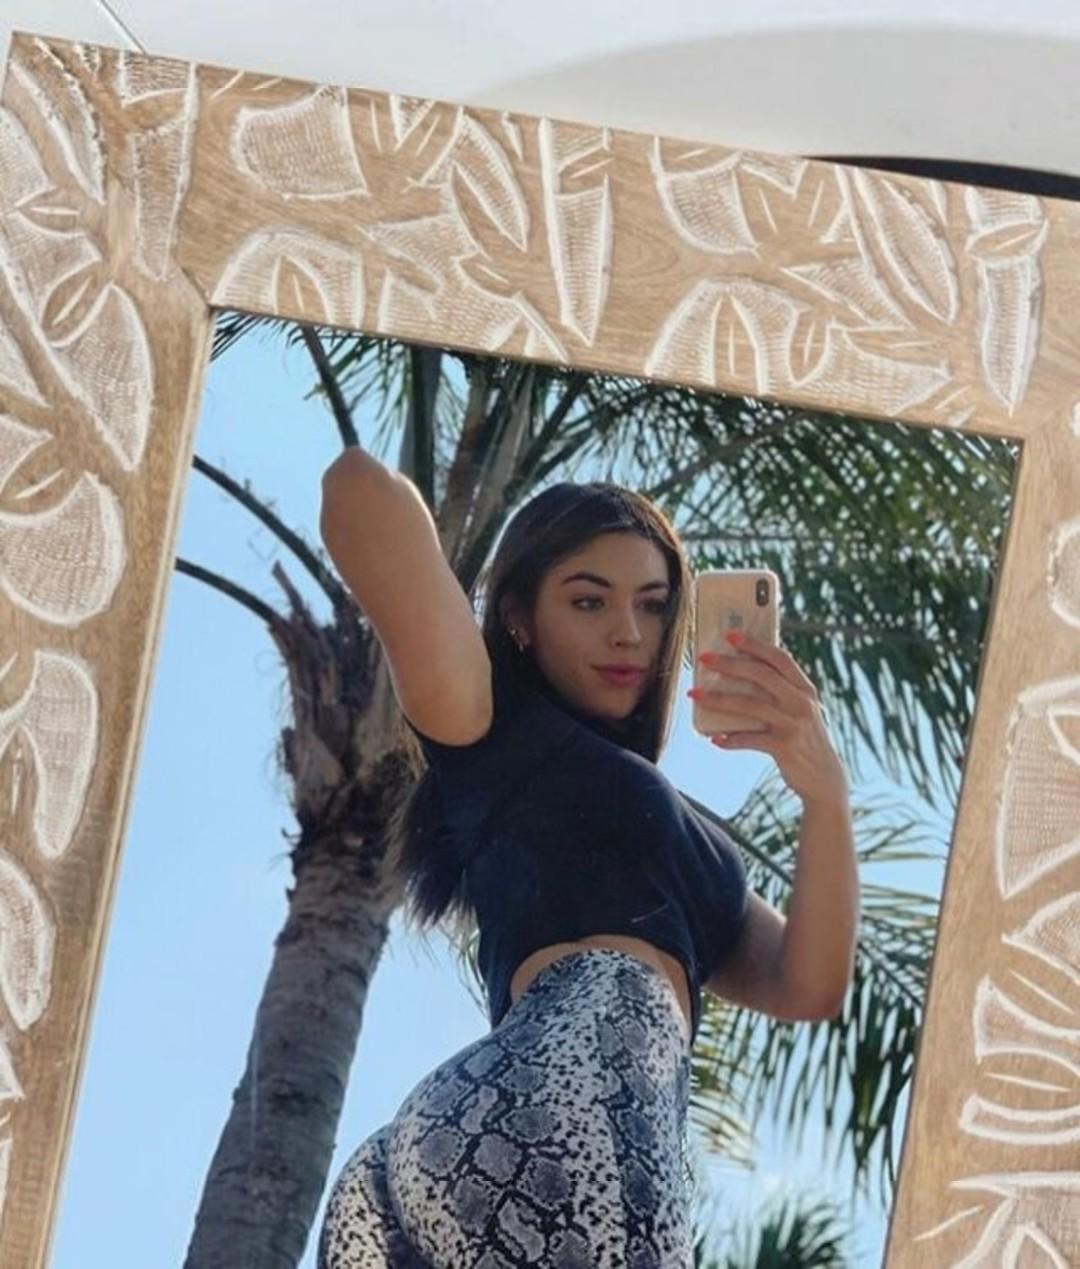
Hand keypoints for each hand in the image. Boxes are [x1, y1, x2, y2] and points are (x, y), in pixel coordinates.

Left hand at [687, 632, 848, 806]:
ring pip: (749, 705)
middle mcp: (801, 703)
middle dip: (730, 665)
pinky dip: (730, 739)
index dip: (755, 645)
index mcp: (805, 689)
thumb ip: (781, 692)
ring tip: (695, 694)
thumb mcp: (800, 710)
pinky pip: (750, 739)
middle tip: (704, 659)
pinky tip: (714, 739)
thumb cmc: (804, 738)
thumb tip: (740, 674)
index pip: (780, 659)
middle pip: (761, 675)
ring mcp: (793, 724)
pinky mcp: (784, 747)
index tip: (730, 635)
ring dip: (718, 698)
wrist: (824, 777)